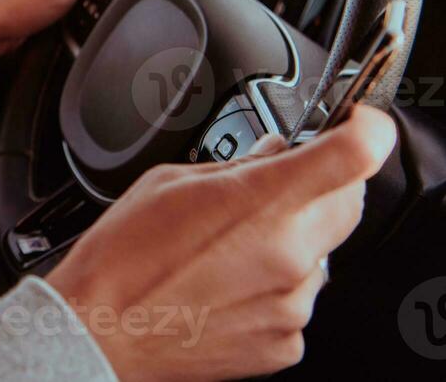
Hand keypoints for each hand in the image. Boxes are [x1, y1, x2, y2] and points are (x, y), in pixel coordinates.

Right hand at [46, 106, 397, 380]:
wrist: (100, 328)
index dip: (366, 130)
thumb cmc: (122, 257)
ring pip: (320, 255)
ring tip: (225, 247)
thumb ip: (236, 165)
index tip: (359, 125)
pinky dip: (274, 287)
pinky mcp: (286, 341)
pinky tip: (224, 284)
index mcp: (260, 202)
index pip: (352, 156)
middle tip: (277, 184)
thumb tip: (273, 155)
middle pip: (349, 203)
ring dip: (291, 240)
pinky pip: (298, 300)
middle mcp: (289, 254)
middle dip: (324, 185)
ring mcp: (292, 304)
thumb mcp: (170, 182)